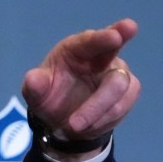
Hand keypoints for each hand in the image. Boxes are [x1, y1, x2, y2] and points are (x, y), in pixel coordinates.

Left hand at [21, 19, 140, 158]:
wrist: (64, 119)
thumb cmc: (51, 95)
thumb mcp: (36, 93)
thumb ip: (35, 85)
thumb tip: (34, 79)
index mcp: (77, 49)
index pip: (91, 40)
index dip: (104, 38)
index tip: (116, 36)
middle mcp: (102, 56)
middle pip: (115, 64)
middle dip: (111, 83)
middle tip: (94, 101)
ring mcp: (118, 73)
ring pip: (120, 88)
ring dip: (98, 111)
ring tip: (74, 125)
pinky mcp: (128, 92)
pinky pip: (124, 105)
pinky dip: (105, 119)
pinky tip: (89, 125)